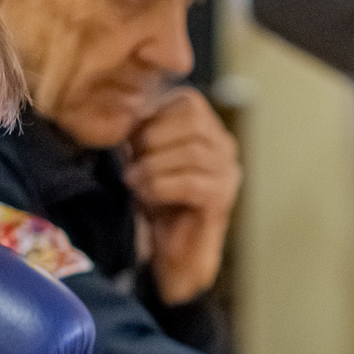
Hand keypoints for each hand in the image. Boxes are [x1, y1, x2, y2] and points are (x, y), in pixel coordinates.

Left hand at [124, 87, 239, 305]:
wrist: (171, 252)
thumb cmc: (156, 201)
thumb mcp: (145, 155)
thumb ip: (142, 129)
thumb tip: (126, 107)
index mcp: (209, 129)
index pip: (189, 100)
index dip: (154, 116)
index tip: (131, 141)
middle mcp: (225, 147)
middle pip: (194, 121)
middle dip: (154, 139)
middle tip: (131, 161)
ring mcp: (228, 174)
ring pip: (193, 151)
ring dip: (154, 165)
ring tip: (133, 179)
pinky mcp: (221, 201)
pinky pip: (193, 183)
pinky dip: (162, 186)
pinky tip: (145, 193)